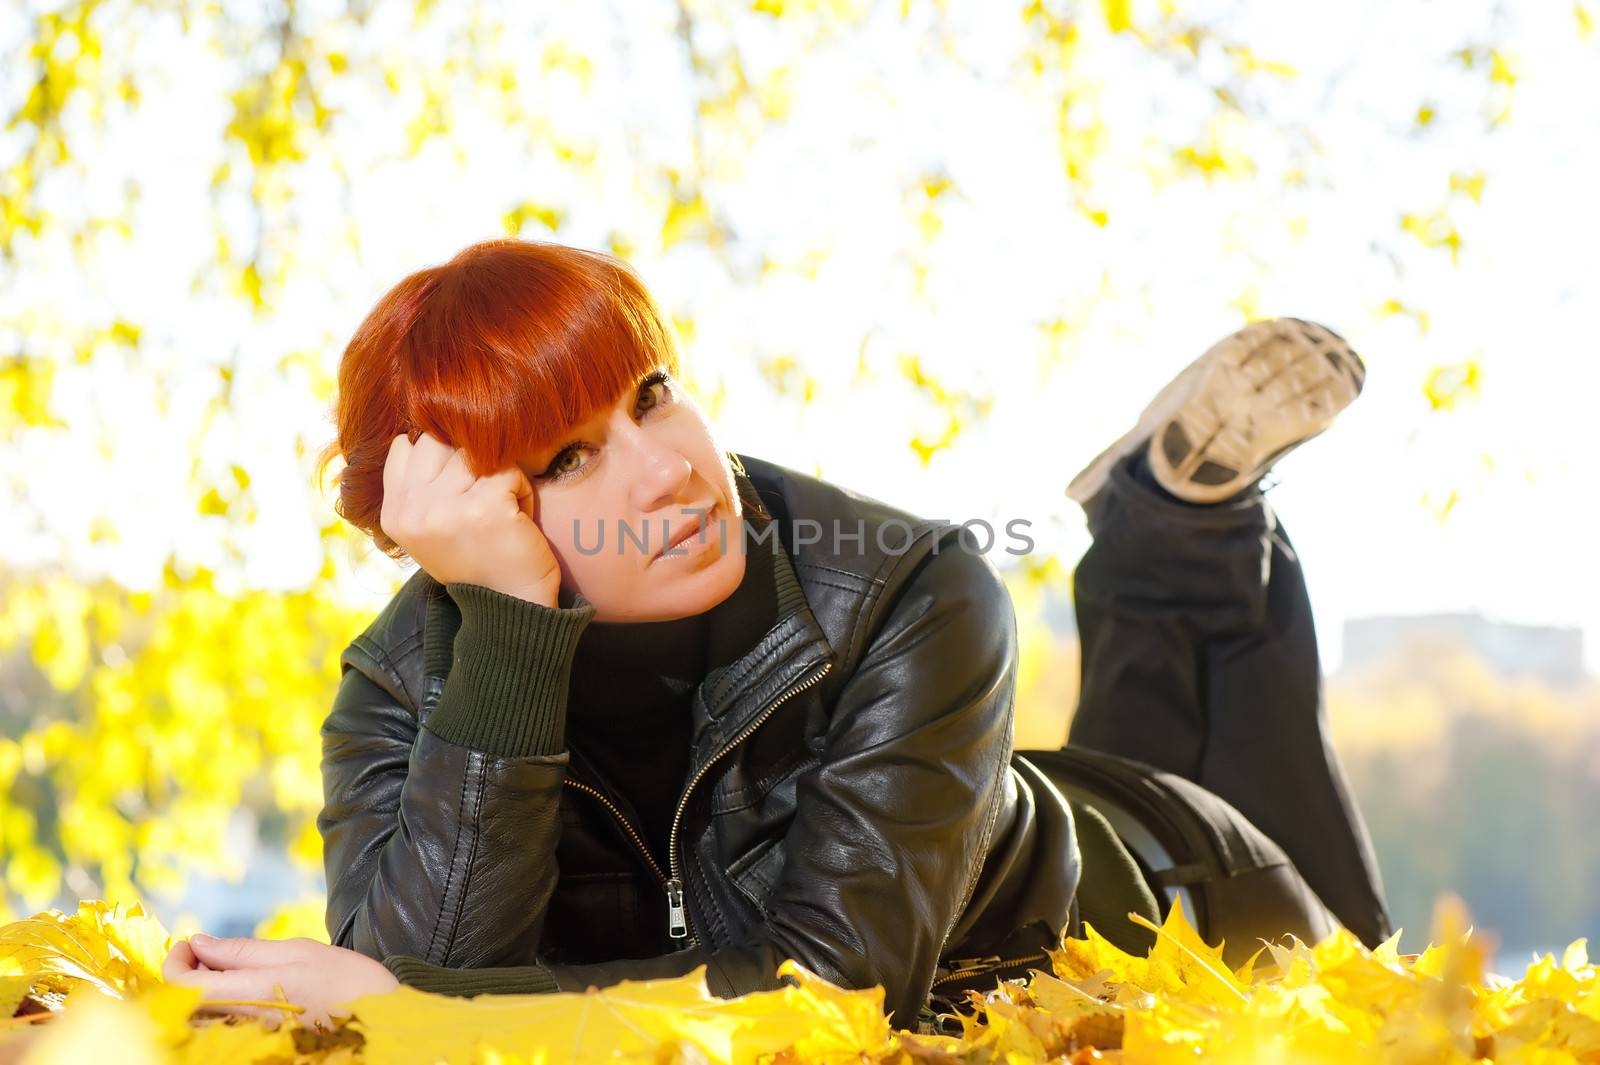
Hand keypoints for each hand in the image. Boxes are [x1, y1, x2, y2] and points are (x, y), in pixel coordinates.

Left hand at [162, 934, 399, 1028]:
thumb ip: (244, 950)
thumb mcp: (299, 951)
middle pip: (184, 1005)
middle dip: (185, 974)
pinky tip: (240, 989)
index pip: (182, 986)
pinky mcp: (259, 1043)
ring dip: (200, 989)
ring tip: (224, 968)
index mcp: (250, 993)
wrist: (384, 1025)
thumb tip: (199, 942)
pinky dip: (218, 1003)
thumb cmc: (347, 982)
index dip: (173, 963)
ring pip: (200, 1016)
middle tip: (205, 952)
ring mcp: (248, 1037)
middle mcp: (241, 1021)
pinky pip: (220, 1025)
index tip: (188, 943)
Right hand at [380, 431, 561, 605]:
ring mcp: (447, 508)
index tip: (460, 490)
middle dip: (467, 461)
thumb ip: (416, 486)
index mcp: (394, 514)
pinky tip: (516, 518)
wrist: (511, 606)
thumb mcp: (428, 527)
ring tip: (500, 510)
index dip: (440, 457)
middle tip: (482, 499)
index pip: (406, 447)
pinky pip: (508, 470)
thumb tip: (414, 435)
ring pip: (475, 452)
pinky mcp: (485, 506)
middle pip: (439, 442)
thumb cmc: (476, 561)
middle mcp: (413, 510)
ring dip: (497, 476)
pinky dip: (521, 491)